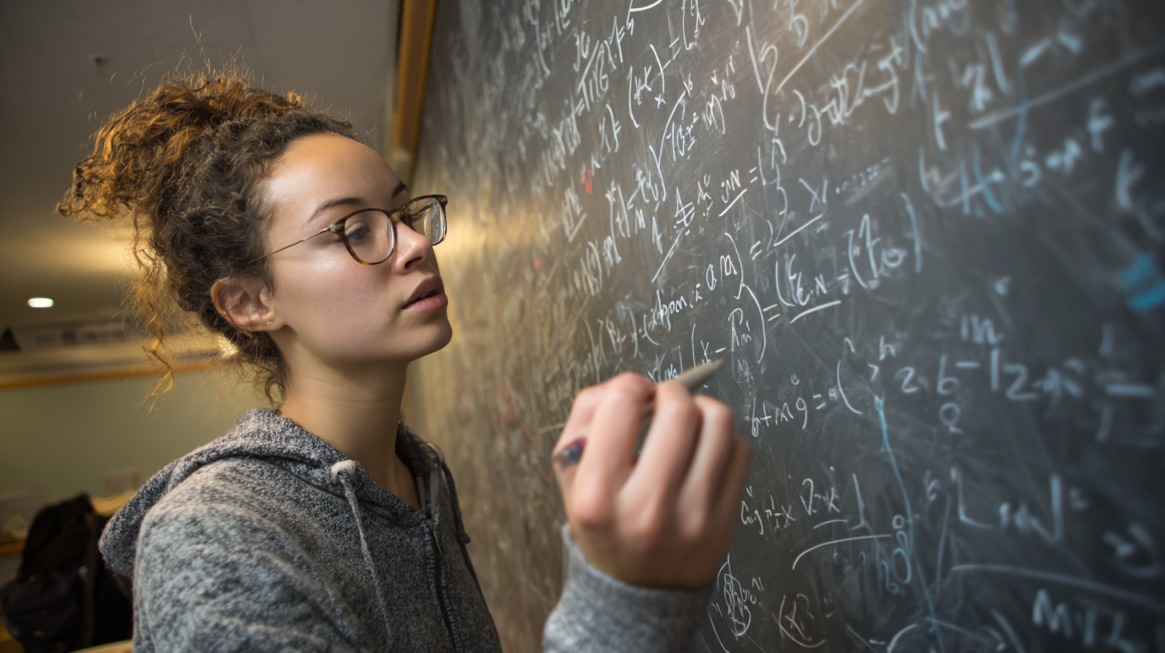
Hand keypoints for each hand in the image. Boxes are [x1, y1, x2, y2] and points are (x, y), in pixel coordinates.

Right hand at [552, 372, 752, 589]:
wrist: (636, 593)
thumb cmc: (604, 522)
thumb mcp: (572, 476)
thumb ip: (585, 418)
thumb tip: (627, 384)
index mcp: (598, 496)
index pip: (620, 405)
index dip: (629, 386)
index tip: (634, 396)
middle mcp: (647, 508)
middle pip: (679, 411)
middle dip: (672, 391)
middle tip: (665, 401)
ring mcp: (693, 517)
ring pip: (719, 423)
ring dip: (704, 408)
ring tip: (689, 421)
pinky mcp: (726, 522)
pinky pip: (742, 451)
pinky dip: (725, 438)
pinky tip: (705, 450)